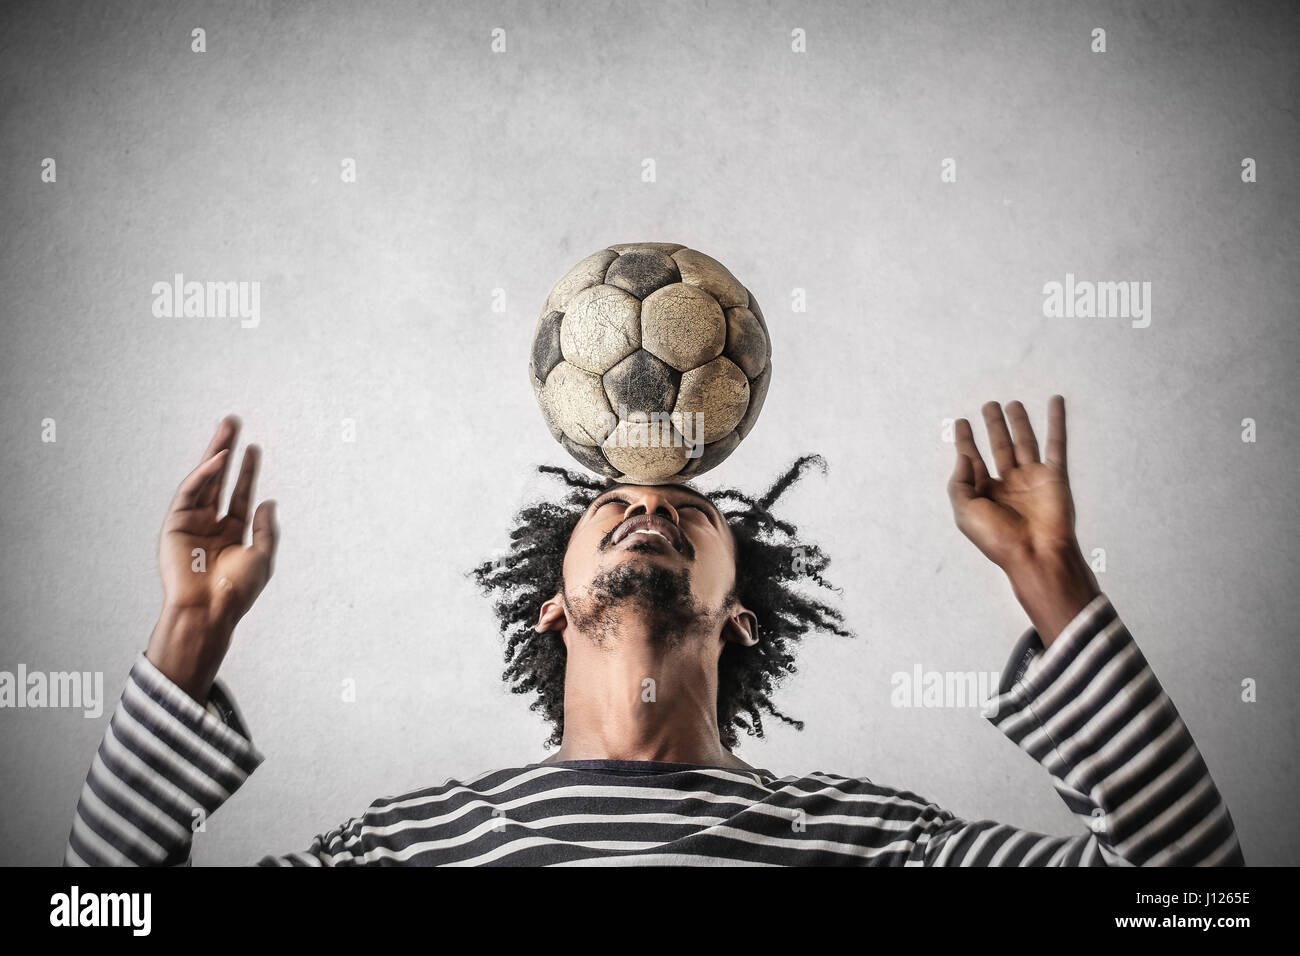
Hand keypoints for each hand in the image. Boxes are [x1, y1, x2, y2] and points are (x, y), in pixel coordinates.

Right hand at [145, 415, 278, 701]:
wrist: (209, 609)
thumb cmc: (237, 590)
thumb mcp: (262, 556)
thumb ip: (266, 528)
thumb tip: (268, 500)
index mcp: (232, 533)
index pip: (240, 494)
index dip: (248, 471)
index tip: (254, 448)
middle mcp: (211, 524)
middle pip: (220, 480)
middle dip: (227, 451)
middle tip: (233, 422)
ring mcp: (192, 523)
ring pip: (204, 480)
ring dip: (215, 453)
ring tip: (228, 428)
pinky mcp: (175, 524)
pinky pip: (190, 493)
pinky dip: (204, 474)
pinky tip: (219, 458)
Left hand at [947, 396, 1099, 645]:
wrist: (1035, 553)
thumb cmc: (997, 538)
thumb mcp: (965, 511)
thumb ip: (960, 482)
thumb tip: (964, 455)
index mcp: (985, 493)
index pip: (972, 460)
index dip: (966, 441)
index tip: (961, 422)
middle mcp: (1008, 483)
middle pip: (999, 446)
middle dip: (993, 426)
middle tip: (989, 405)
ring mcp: (1032, 478)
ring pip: (1023, 442)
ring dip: (1018, 422)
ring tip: (1011, 403)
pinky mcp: (1054, 476)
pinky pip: (1056, 443)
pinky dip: (1057, 421)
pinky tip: (1055, 402)